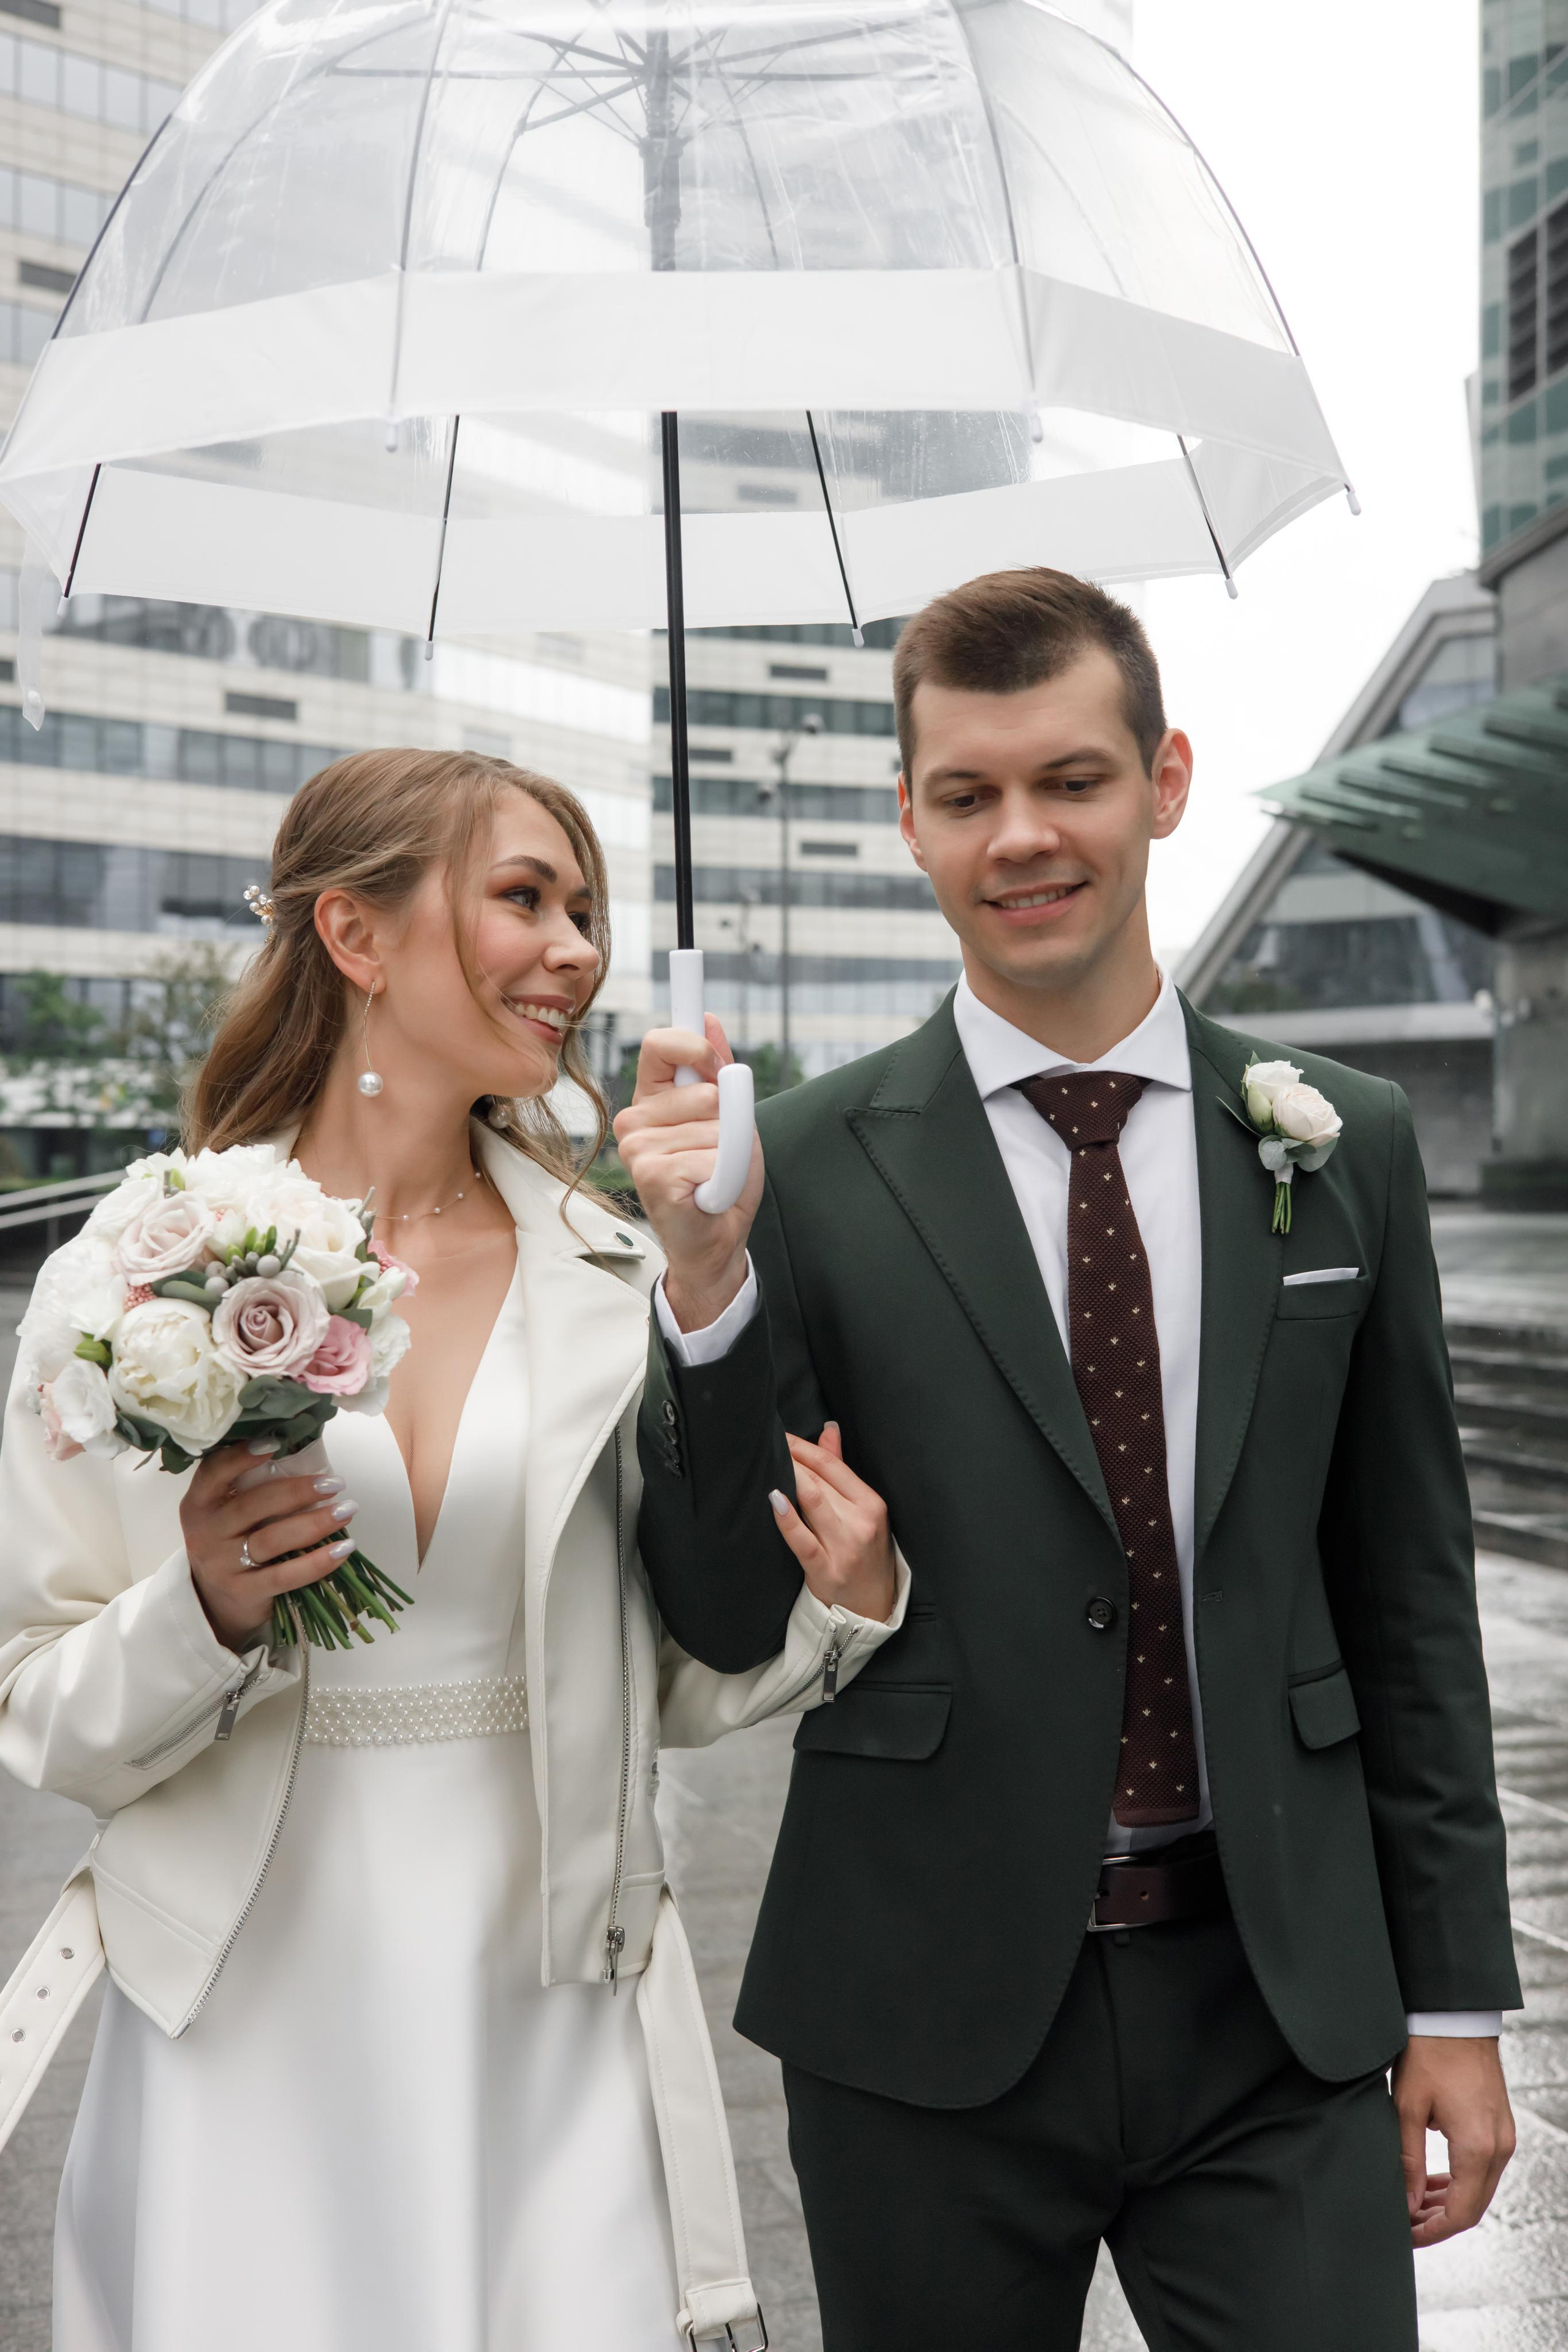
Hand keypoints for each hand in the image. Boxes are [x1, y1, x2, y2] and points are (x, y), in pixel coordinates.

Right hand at [180, 1441, 360, 1652]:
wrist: (214, 1600)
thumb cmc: (231, 1541)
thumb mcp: (224, 1512)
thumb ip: (248, 1487)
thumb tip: (305, 1454)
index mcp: (200, 1503)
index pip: (213, 1472)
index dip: (240, 1456)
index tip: (276, 1442)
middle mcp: (206, 1532)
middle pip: (253, 1505)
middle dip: (298, 1491)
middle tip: (335, 1483)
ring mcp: (222, 1564)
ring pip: (272, 1540)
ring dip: (315, 1523)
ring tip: (347, 1510)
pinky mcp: (244, 1591)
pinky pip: (285, 1576)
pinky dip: (317, 1562)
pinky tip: (343, 1549)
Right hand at [613, 1015, 763, 1330]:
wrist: (717, 1239)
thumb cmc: (719, 1178)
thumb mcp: (729, 1117)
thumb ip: (717, 1070)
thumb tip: (709, 1017)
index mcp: (651, 1098)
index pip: (660, 1045)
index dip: (692, 1043)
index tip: (711, 1057)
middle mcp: (635, 1119)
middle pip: (704, 1091)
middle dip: (729, 1121)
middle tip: (717, 1152)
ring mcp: (638, 1148)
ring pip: (713, 1127)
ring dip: (728, 1154)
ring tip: (711, 1175)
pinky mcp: (651, 1174)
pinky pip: (712, 1157)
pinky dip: (724, 1177)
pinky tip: (705, 1193)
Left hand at [769, 1423, 895, 1623]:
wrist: (872, 1609)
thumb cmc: (865, 1554)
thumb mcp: (865, 1512)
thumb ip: (842, 1470)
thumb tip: (828, 1430)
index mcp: (872, 1504)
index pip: (833, 1465)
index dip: (803, 1447)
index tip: (781, 1436)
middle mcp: (861, 1522)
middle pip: (819, 1480)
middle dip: (790, 1458)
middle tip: (765, 1443)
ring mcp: (844, 1547)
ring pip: (812, 1501)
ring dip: (787, 1477)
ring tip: (765, 1462)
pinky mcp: (825, 1570)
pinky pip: (802, 1540)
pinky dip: (787, 1518)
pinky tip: (774, 1499)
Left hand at [1392, 2035, 1515, 2246]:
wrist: (1454, 2016)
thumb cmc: (1428, 2053)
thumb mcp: (1407, 2107)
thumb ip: (1408, 2160)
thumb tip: (1407, 2203)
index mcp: (1478, 2147)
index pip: (1462, 2212)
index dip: (1433, 2230)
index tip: (1407, 2237)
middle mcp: (1499, 2146)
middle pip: (1474, 2205)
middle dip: (1439, 2220)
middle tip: (1406, 2224)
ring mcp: (1503, 2136)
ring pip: (1479, 2188)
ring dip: (1449, 2201)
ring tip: (1414, 2205)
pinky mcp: (1499, 2125)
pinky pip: (1483, 2167)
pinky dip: (1460, 2180)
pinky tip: (1434, 2181)